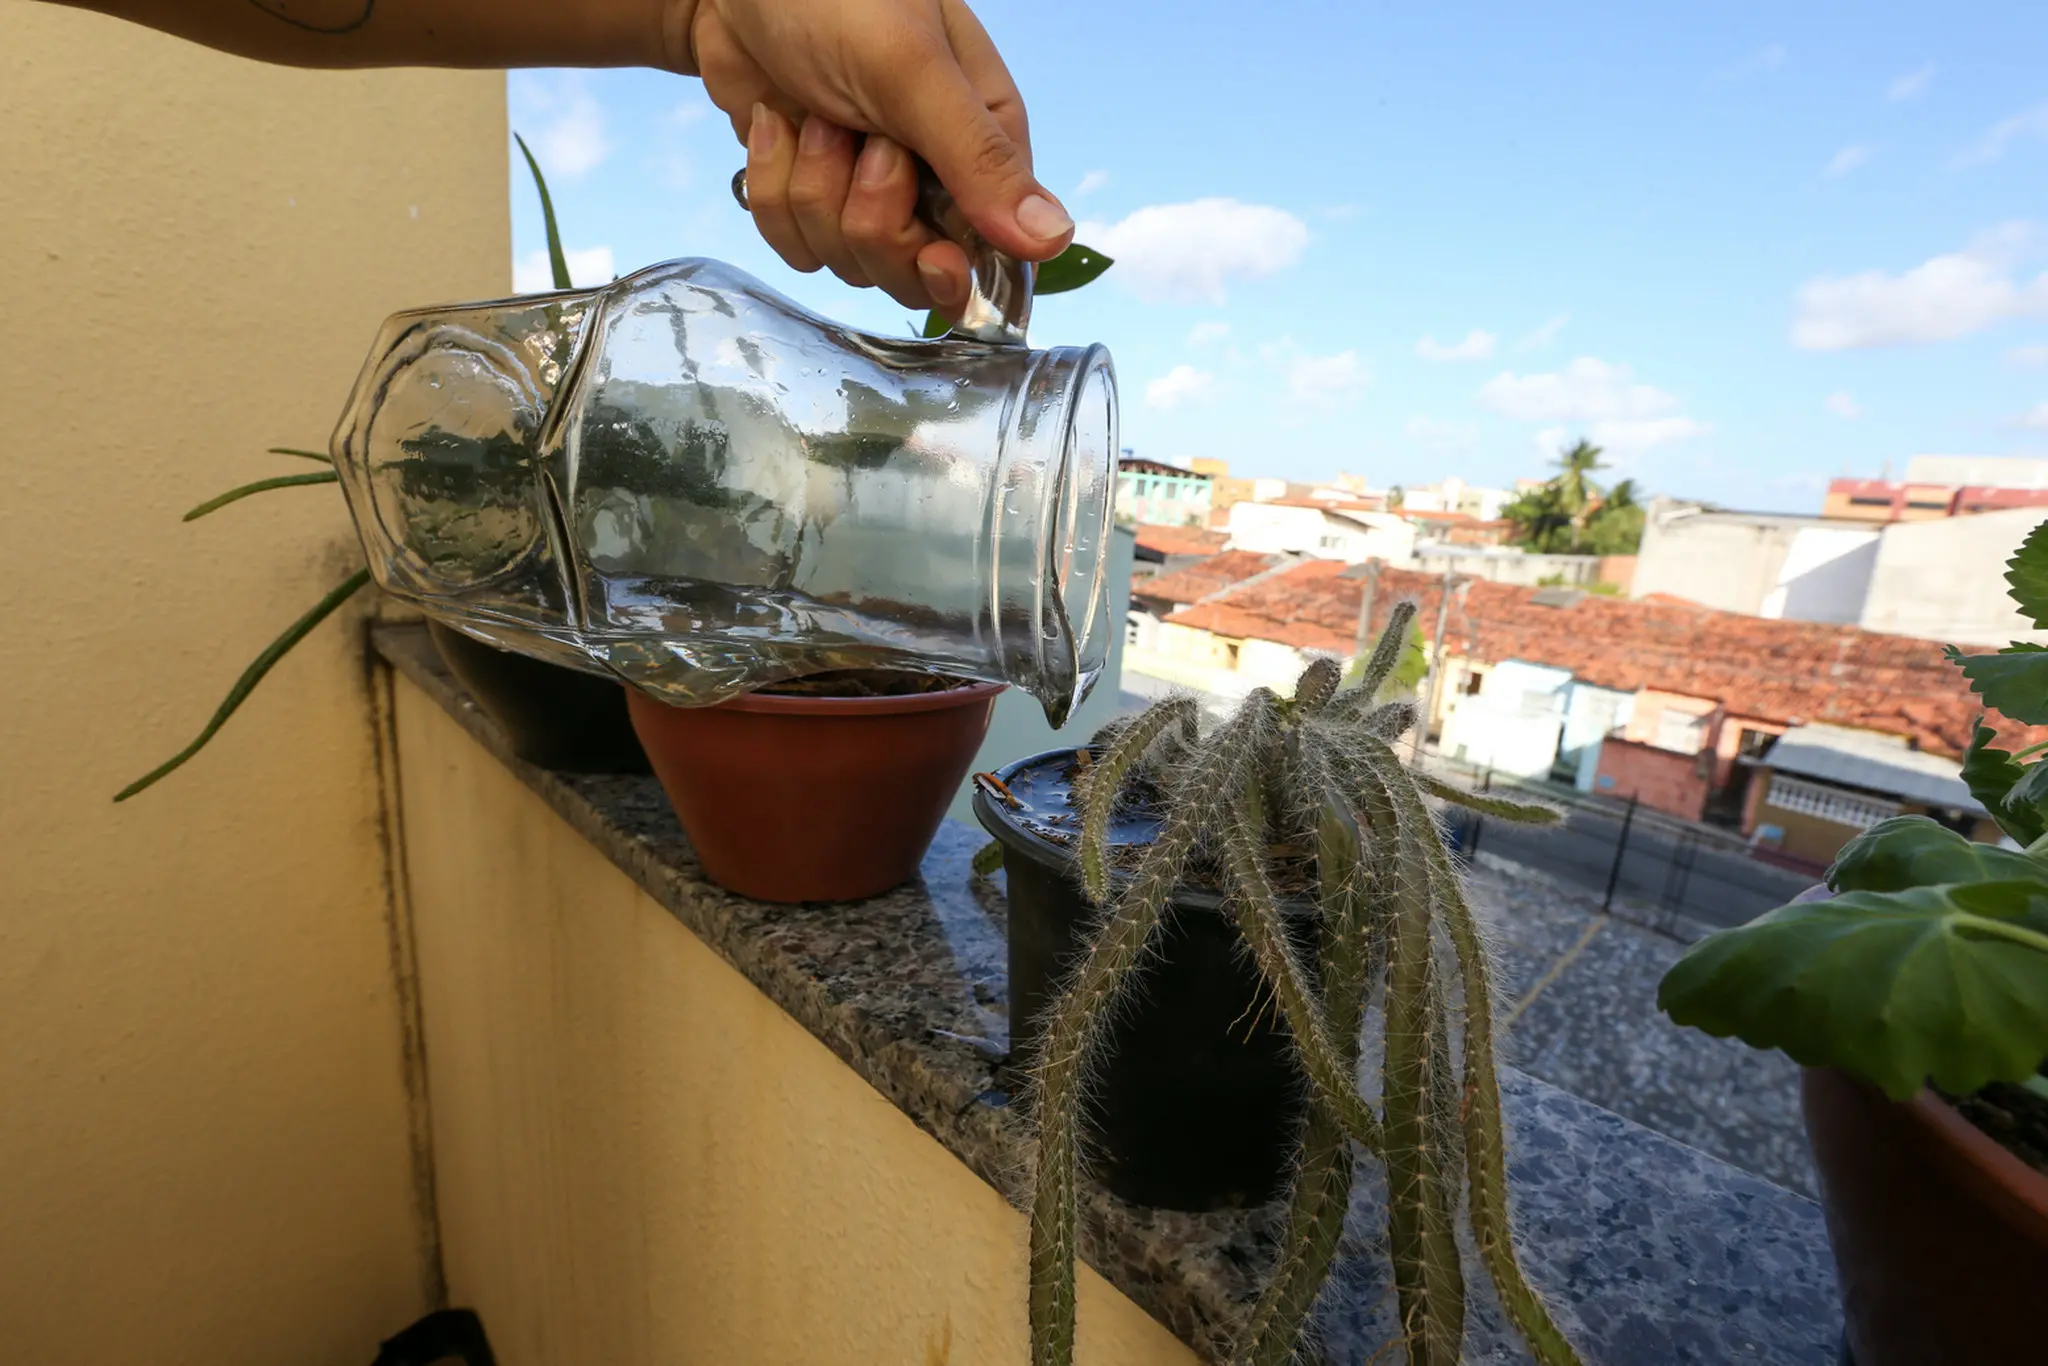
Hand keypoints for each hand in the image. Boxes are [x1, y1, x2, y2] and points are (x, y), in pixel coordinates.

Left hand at [666, 0, 1073, 312]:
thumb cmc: (834, 0)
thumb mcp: (914, 72)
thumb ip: (980, 160)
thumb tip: (1054, 240)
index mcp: (982, 145)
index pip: (987, 253)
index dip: (947, 259)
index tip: (927, 246)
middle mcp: (933, 178)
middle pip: (911, 271)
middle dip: (868, 217)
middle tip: (854, 141)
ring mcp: (868, 192)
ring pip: (848, 261)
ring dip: (813, 191)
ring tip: (812, 117)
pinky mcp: (813, 196)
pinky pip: (796, 246)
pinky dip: (774, 191)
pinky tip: (776, 131)